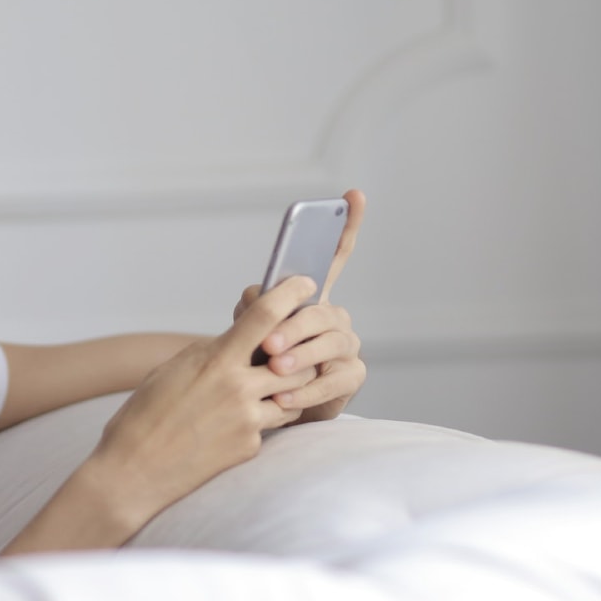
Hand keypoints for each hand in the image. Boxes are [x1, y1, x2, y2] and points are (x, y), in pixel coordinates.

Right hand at [85, 275, 323, 527]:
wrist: (132, 472)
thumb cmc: (142, 418)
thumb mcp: (173, 370)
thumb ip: (210, 355)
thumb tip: (235, 346)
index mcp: (215, 360)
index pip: (265, 316)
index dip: (290, 294)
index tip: (305, 282)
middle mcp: (238, 387)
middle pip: (294, 359)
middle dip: (298, 354)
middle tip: (292, 352)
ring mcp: (247, 419)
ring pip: (292, 395)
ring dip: (287, 390)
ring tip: (266, 391)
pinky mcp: (249, 447)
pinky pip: (271, 426)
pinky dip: (262, 421)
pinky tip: (234, 426)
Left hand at [235, 188, 367, 423]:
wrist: (264, 405)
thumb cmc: (256, 360)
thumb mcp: (247, 329)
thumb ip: (252, 307)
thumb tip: (258, 299)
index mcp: (313, 297)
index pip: (334, 256)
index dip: (346, 226)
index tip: (353, 195)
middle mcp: (336, 316)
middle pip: (322, 311)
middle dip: (293, 326)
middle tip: (267, 343)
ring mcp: (347, 346)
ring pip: (330, 344)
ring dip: (300, 356)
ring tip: (274, 368)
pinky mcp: (351, 377)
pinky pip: (332, 381)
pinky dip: (305, 390)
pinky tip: (282, 398)